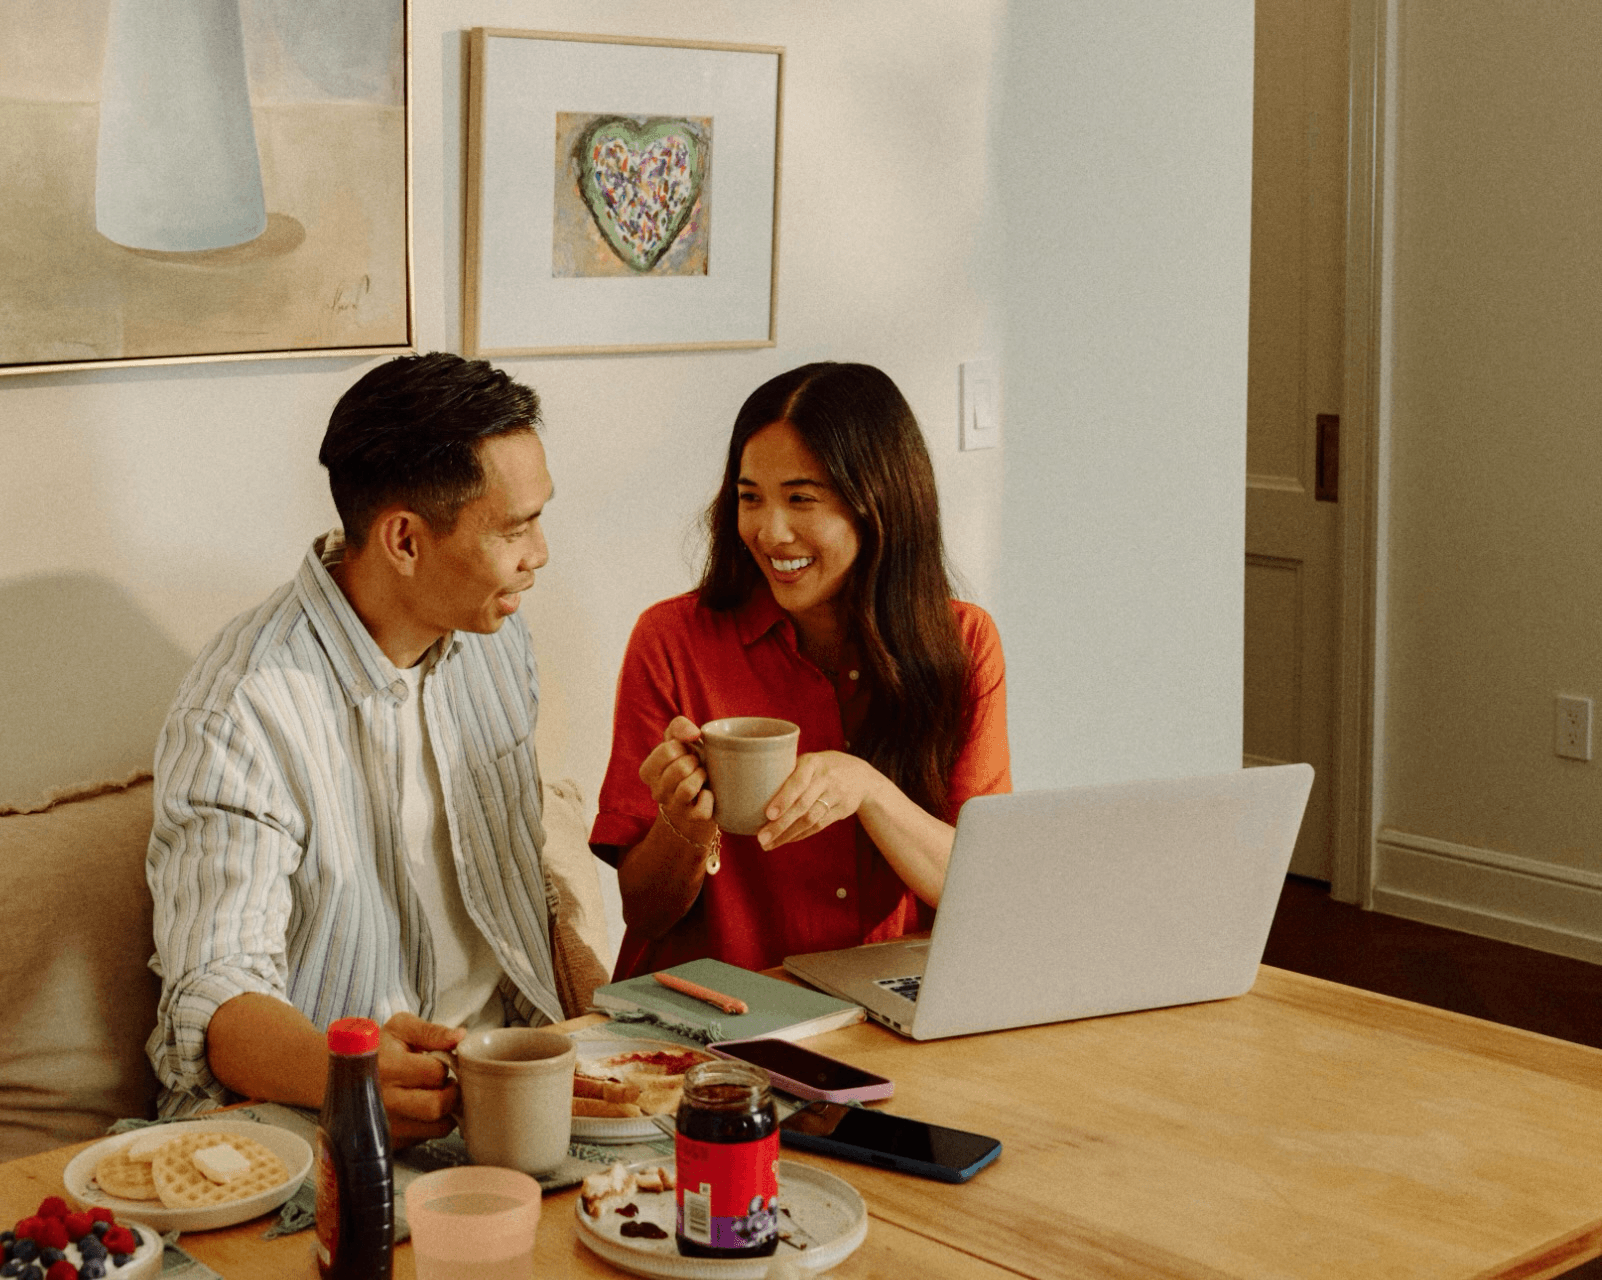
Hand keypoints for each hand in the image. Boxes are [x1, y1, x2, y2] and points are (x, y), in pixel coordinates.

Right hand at [377, 1012, 464, 1144]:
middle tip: (447, 1083)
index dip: (447, 1066)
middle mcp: (385, 1100)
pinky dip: (431, 1124)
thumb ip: (431, 1032)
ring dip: (446, 1111)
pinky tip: (422, 1107)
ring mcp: (385, 1125)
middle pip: (437, 1106)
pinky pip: (425, 1137)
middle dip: (452, 1093)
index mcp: (389, 1067)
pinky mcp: (389, 1141)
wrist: (342, 1076)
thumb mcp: (401, 1029)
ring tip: (435, 1094)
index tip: (443, 1062)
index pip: (435, 1072)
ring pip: (437, 1127)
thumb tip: (460, 1036)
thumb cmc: (377, 1049)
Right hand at [640, 716, 714, 837]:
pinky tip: (708, 793)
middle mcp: (656, 792)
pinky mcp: (691, 819)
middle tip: (696, 765)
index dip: (684, 747)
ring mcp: (673, 807)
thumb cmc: (689, 761)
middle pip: (680, 768)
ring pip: (688, 788)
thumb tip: (693, 734)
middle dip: (694, 761)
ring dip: (701, 776)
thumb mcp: (679, 739)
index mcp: (647, 771)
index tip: (686, 753)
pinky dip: (710, 798)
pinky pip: (702, 809)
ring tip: (701, 776)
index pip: (668, 750)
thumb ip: (679, 727)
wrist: (702, 791)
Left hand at [757, 751, 883, 849]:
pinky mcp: (842, 810)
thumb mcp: (809, 761)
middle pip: (802, 806)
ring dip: (788, 834)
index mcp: (813, 762)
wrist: (861, 776)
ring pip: (810, 819)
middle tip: (761, 838)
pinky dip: (800, 835)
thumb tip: (753, 792)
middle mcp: (826, 778)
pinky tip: (786, 840)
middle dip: (780, 825)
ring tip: (769, 844)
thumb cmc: (822, 767)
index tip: (768, 814)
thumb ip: (789, 774)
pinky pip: (818, 826)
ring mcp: (837, 795)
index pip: (798, 782)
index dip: (783, 799)